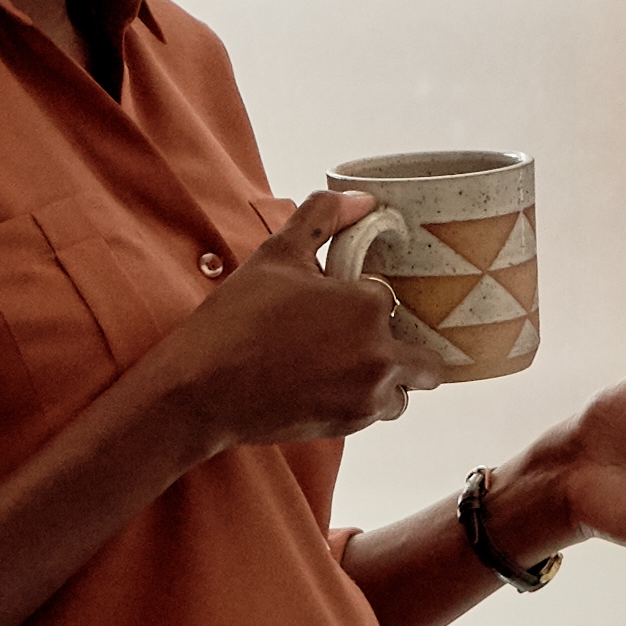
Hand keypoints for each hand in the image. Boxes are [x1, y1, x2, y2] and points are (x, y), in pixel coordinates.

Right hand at [150, 188, 427, 458]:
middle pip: (423, 356)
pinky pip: (377, 413)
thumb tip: (363, 200)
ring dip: (386, 380)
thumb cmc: (236, 320)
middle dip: (401, 348)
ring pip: (404, 388)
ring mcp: (368, 395)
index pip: (389, 297)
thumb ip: (322, 217)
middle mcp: (380, 354)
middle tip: (359, 342)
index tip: (336, 305)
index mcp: (368, 305)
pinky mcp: (351, 426)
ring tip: (341, 368)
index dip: (363, 299)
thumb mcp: (276, 255)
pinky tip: (322, 387)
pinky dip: (361, 402)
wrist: (202, 390)